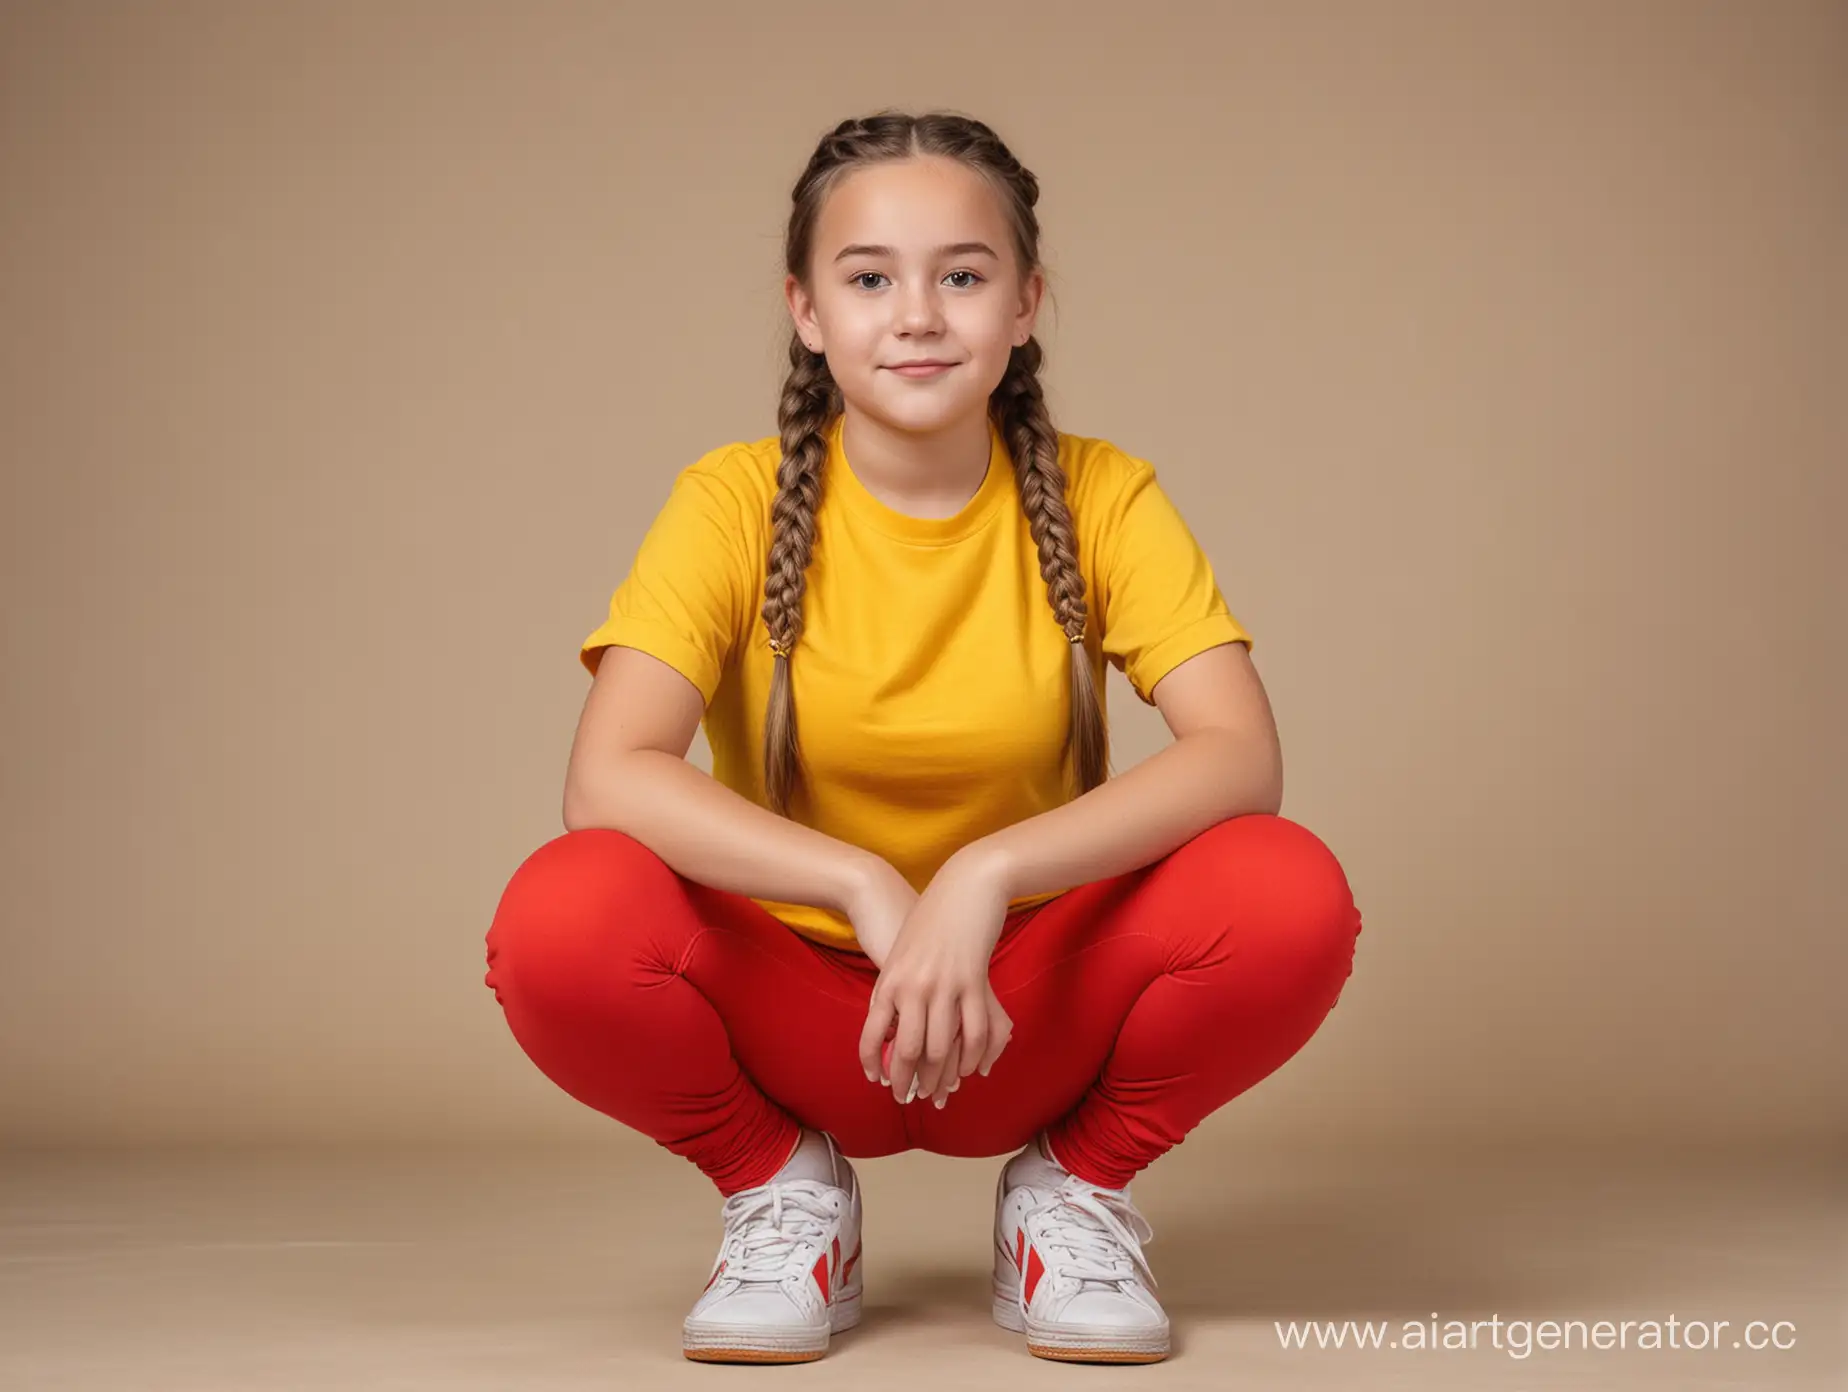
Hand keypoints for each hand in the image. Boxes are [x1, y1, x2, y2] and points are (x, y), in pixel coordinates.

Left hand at [857, 850, 1013, 1108]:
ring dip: (941, 1077)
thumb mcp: (900, 954)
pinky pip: (973, 1032)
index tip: (878, 1081)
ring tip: (940, 1092)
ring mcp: (945, 986)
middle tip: (909, 1099)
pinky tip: (972, 1070)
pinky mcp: (974, 983)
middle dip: (908, 1081)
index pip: (872, 1034)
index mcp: (890, 981)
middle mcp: (914, 987)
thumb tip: (890, 1028)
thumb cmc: (929, 920)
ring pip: (942, 1048)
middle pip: (908, 1051)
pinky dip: (973, 1058)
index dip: (873, 1063)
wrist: (963, 887)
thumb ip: (894, 990)